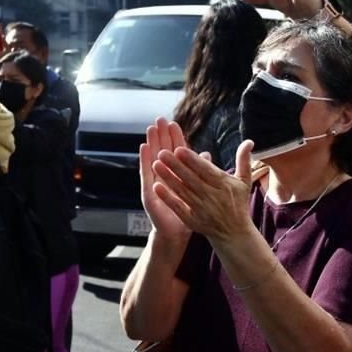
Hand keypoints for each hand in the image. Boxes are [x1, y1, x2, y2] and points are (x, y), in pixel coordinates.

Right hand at [139, 118, 191, 243]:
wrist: (177, 232)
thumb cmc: (188, 211)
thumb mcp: (197, 189)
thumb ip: (201, 171)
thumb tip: (207, 154)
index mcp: (177, 175)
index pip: (176, 153)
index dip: (175, 138)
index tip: (173, 123)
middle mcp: (165, 176)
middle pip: (163, 152)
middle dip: (161, 135)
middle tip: (159, 119)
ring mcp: (155, 183)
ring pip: (154, 159)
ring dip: (152, 143)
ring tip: (151, 128)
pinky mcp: (149, 192)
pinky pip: (146, 174)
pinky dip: (145, 161)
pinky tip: (144, 148)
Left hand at [151, 139, 256, 247]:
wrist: (235, 233)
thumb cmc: (238, 203)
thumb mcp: (244, 181)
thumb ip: (244, 160)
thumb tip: (250, 141)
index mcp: (223, 185)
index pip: (205, 170)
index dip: (192, 160)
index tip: (179, 148)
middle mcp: (212, 196)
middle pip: (191, 178)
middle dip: (175, 165)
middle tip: (161, 152)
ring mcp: (201, 209)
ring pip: (182, 191)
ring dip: (168, 178)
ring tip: (155, 165)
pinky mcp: (193, 220)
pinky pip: (178, 207)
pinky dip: (168, 197)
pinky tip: (156, 187)